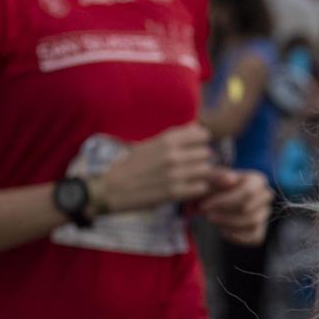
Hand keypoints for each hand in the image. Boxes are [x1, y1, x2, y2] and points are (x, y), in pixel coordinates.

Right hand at [94, 125, 216, 212]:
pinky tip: (186, 189)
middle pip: (206, 153)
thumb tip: (196, 126)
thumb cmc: (131, 166)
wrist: (111, 189)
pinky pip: (201, 188)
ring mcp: (175, 174)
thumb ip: (174, 137)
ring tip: (188, 179)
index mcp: (167, 140)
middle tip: (189, 167)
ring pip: (206, 170)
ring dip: (200, 175)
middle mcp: (173, 155)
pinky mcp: (175, 193)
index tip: (193, 149)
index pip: (203, 134)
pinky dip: (196, 189)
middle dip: (200, 160)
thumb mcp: (150, 144)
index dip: (200, 143)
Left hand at [200, 168, 271, 245]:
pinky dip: (237, 236)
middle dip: (224, 214)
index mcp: (258, 180)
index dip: (225, 201)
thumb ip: (219, 176)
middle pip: (248, 209)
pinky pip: (254, 237)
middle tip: (206, 214)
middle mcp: (265, 196)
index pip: (247, 192)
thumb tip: (230, 179)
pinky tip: (222, 230)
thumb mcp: (212, 177)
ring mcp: (264, 213)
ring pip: (252, 223)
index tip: (204, 205)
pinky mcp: (260, 229)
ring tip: (212, 220)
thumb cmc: (213, 186)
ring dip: (228, 224)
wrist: (213, 197)